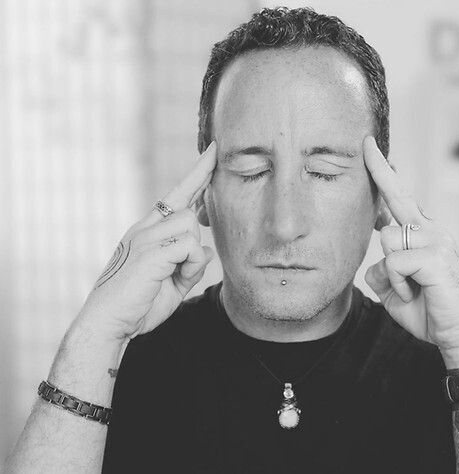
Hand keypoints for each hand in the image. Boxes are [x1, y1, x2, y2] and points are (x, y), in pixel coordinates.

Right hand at [78, 142, 216, 340]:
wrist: (109, 324)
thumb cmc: (139, 305)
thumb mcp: (172, 282)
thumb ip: (190, 265)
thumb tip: (208, 251)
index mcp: (148, 232)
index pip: (177, 194)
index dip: (198, 173)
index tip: (214, 151)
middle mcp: (145, 228)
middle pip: (188, 209)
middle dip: (196, 234)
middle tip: (184, 267)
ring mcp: (145, 237)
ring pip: (190, 226)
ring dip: (193, 256)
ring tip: (175, 277)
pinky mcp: (150, 251)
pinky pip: (190, 245)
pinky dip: (191, 265)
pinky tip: (175, 278)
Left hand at [362, 136, 458, 368]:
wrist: (458, 336)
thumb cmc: (427, 311)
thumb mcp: (394, 289)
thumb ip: (382, 270)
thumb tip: (374, 259)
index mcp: (422, 236)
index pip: (399, 200)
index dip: (383, 174)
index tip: (369, 151)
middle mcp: (431, 231)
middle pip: (396, 196)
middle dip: (380, 171)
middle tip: (364, 142)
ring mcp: (436, 240)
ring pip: (387, 239)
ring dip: (389, 274)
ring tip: (410, 290)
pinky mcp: (436, 254)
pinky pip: (393, 261)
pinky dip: (396, 284)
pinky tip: (415, 293)